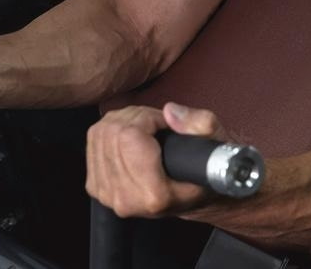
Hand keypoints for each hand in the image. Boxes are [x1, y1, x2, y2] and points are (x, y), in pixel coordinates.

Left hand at [86, 102, 228, 217]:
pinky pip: (93, 139)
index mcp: (153, 195)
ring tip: (147, 127)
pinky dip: (112, 127)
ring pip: (101, 132)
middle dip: (137, 116)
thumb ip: (200, 124)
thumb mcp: (217, 143)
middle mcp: (125, 199)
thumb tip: (169, 111)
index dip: (149, 118)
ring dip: (124, 120)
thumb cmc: (205, 172)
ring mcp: (107, 194)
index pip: (130, 137)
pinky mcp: (95, 186)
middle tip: (157, 122)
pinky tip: (131, 135)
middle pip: (113, 132)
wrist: (193, 199)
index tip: (165, 123)